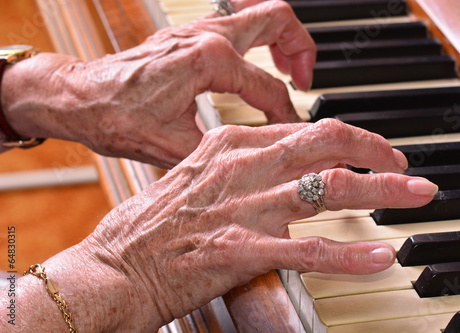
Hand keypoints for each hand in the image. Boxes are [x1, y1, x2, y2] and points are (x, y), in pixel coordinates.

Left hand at [1, 1, 314, 167]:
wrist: (78, 98)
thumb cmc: (114, 116)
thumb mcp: (174, 146)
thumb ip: (223, 151)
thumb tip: (254, 160)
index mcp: (208, 60)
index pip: (268, 87)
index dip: (286, 114)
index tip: (292, 134)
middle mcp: (205, 36)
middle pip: (276, 20)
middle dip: (300, 48)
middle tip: (306, 78)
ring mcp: (195, 31)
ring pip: (256, 14)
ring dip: (278, 38)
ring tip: (288, 67)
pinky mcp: (185, 38)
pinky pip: (233, 24)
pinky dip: (253, 40)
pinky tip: (250, 64)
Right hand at [79, 119, 436, 329]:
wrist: (115, 266)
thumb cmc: (150, 224)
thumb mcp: (195, 174)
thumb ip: (238, 165)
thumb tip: (277, 163)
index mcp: (229, 145)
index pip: (304, 129)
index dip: (346, 139)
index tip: (368, 150)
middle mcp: (242, 168)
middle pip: (327, 145)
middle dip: (376, 152)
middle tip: (405, 166)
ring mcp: (246, 208)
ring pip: (330, 189)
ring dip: (381, 191)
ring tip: (414, 197)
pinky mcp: (243, 251)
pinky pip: (311, 250)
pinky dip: (352, 255)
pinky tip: (380, 257)